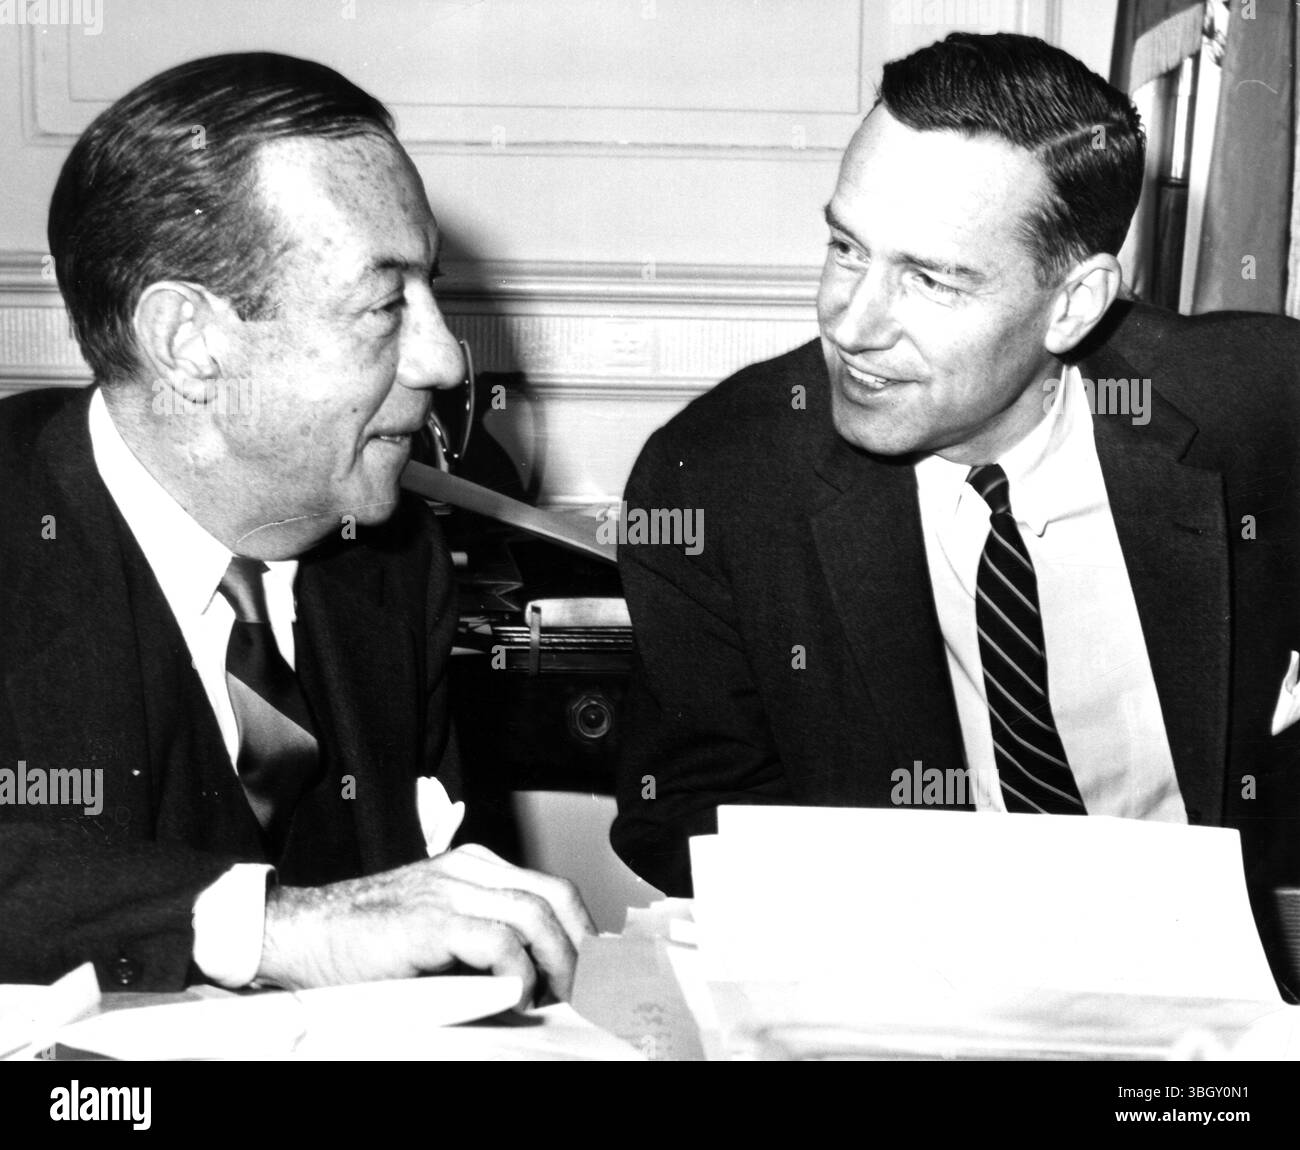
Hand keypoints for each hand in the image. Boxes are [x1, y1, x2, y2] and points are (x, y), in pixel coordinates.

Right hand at [256, 844, 593, 1005]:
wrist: (301, 934)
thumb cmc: (363, 941)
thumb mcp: (437, 929)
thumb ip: (482, 937)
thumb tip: (539, 975)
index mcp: (471, 867)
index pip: (549, 887)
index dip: (581, 929)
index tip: (594, 967)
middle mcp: (464, 869)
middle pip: (553, 896)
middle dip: (581, 946)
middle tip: (587, 989)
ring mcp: (445, 890)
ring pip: (533, 914)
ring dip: (556, 962)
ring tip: (554, 997)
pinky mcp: (425, 920)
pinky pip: (493, 940)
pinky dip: (515, 969)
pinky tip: (514, 993)